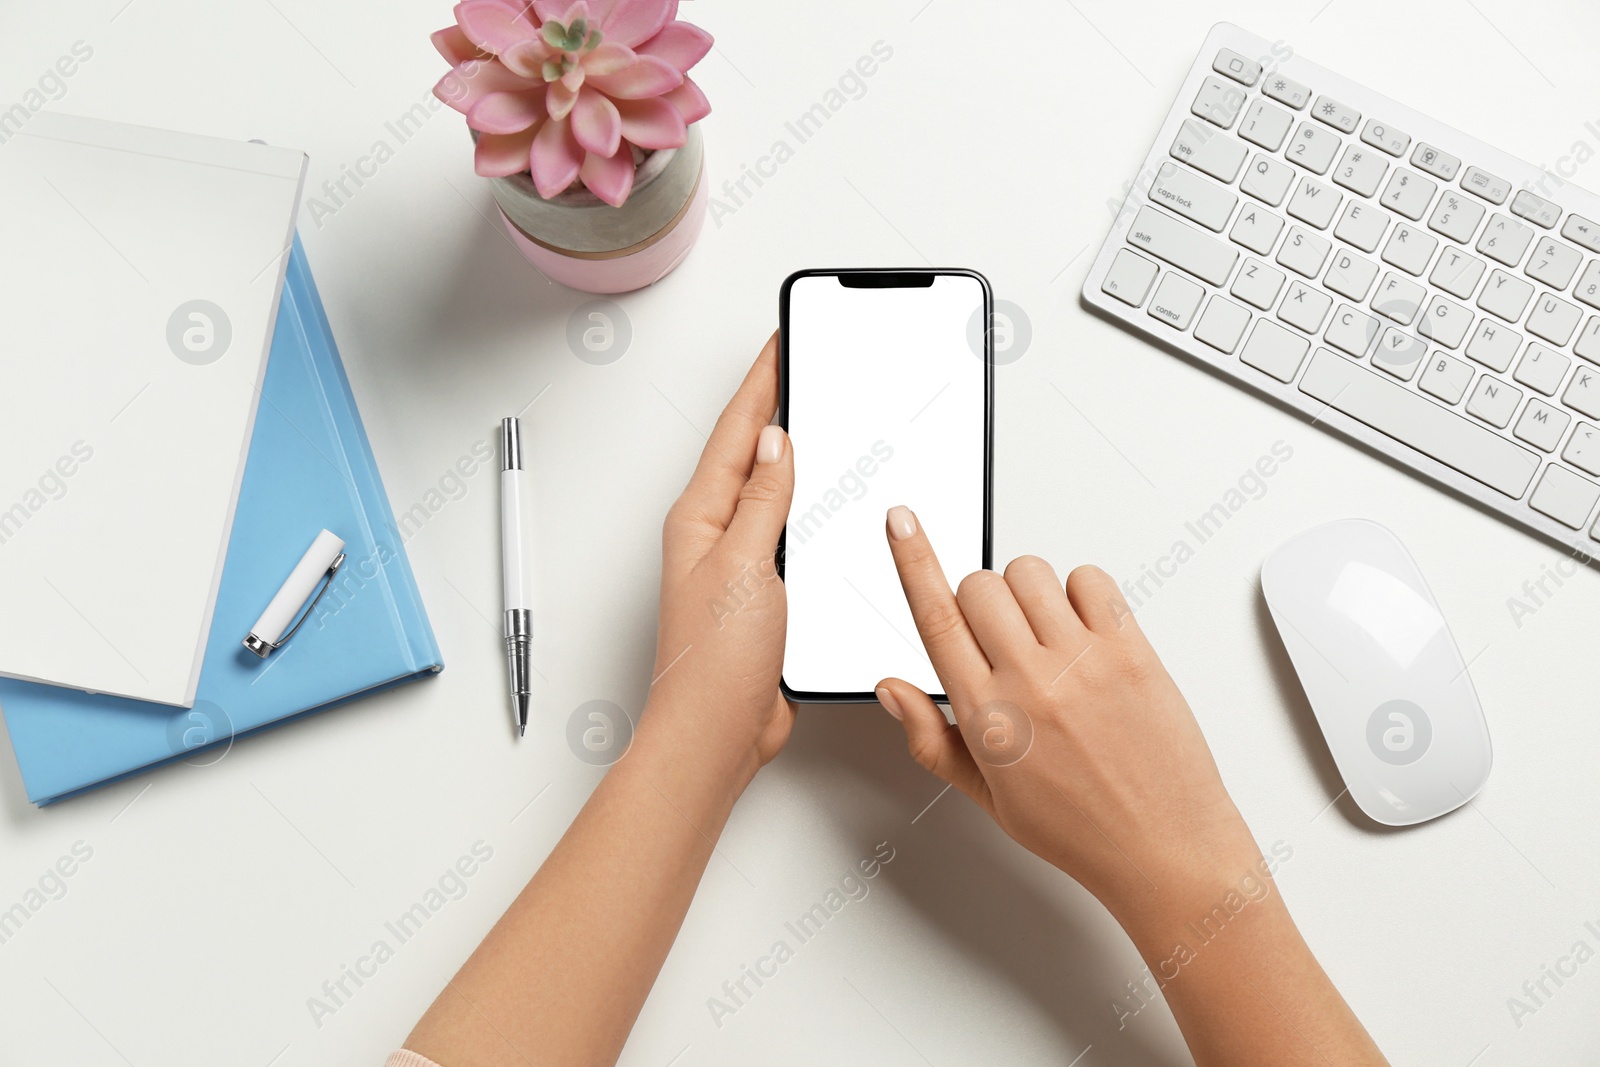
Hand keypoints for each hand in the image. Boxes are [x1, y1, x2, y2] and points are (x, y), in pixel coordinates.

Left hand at [643, 334, 795, 775]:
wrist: (715, 733)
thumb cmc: (713, 663)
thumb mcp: (744, 567)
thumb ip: (764, 502)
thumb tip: (777, 442)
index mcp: (701, 517)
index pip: (738, 432)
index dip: (762, 383)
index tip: (781, 343)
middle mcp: (716, 534)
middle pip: (751, 453)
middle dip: (777, 406)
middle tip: (803, 364)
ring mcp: (739, 562)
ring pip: (772, 492)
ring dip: (796, 456)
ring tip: (820, 414)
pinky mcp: (764, 591)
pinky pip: (787, 532)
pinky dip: (809, 508)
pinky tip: (828, 502)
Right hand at [874, 506, 1260, 916]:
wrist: (1165, 849)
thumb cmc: (1082, 829)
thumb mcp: (989, 795)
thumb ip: (932, 738)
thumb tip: (893, 691)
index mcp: (987, 716)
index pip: (935, 617)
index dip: (911, 559)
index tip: (901, 522)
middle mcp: (1031, 681)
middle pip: (979, 585)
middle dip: (980, 600)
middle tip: (1001, 637)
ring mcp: (1084, 661)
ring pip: (1031, 572)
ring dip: (1027, 592)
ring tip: (1046, 635)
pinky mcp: (1132, 650)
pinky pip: (1091, 580)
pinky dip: (1081, 593)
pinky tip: (1083, 632)